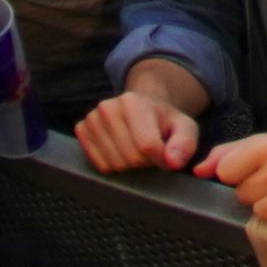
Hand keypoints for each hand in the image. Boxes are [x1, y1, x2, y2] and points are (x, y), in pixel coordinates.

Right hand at [77, 90, 206, 174]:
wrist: (141, 108)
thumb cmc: (164, 122)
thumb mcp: (184, 128)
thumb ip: (184, 144)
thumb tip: (172, 162)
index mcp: (133, 101)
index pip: (146, 146)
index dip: (159, 158)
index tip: (165, 153)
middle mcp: (108, 107)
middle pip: (129, 158)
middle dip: (144, 161)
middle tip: (149, 149)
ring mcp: (92, 119)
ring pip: (113, 164)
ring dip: (128, 165)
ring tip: (135, 148)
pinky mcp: (82, 130)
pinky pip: (98, 165)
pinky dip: (112, 164)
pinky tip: (119, 150)